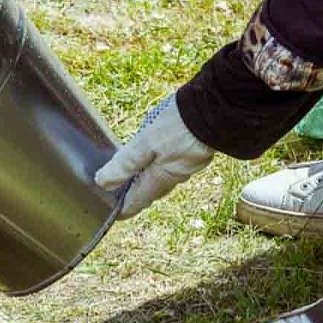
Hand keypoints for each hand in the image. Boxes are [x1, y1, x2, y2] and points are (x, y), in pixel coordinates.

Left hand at [95, 96, 214, 218]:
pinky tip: (156, 155)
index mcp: (162, 178)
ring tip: (132, 173)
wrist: (219, 107)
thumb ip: (126, 163)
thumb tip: (103, 182)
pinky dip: (159, 165)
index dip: (122, 209)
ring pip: (162, 177)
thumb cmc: (182, 125)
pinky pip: (172, 165)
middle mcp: (176, 176)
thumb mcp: (147, 142)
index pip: (137, 202)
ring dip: (146, 178)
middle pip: (150, 190)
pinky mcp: (196, 151)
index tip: (111, 215)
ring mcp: (188, 164)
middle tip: (117, 192)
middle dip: (133, 193)